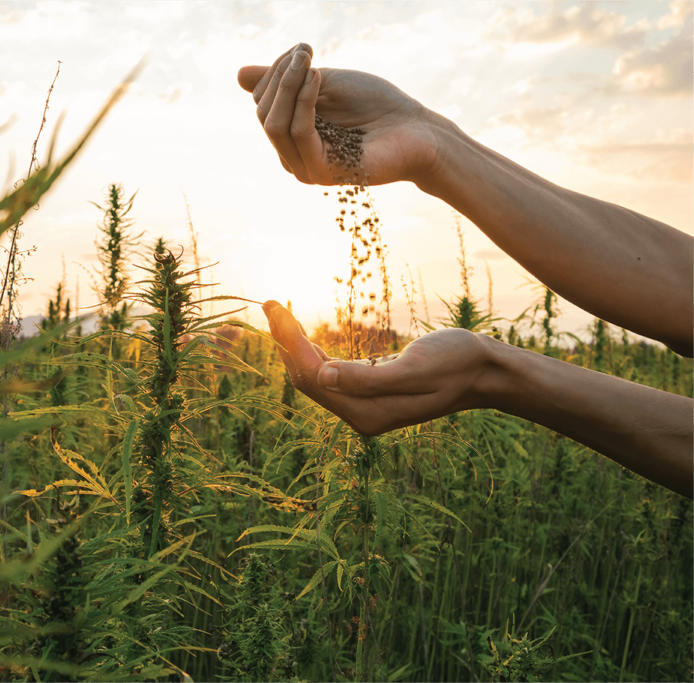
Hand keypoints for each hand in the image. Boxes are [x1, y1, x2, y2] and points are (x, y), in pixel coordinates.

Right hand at [238, 44, 439, 186]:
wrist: (417, 129)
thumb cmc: (376, 106)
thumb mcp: (324, 83)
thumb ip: (286, 81)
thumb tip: (239, 75)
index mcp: (291, 135)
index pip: (262, 102)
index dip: (276, 71)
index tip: (303, 49)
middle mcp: (292, 155)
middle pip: (263, 113)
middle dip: (280, 76)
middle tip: (306, 50)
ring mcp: (304, 167)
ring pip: (274, 124)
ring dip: (289, 85)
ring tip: (310, 62)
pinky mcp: (321, 172)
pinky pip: (299, 133)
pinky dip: (304, 102)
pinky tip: (318, 79)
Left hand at [263, 300, 495, 434]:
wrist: (486, 372)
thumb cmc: (457, 362)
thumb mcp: (416, 367)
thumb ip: (369, 377)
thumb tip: (323, 375)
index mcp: (368, 412)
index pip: (313, 377)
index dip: (289, 342)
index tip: (274, 308)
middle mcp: (361, 416)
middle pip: (307, 379)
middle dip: (286, 342)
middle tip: (269, 304)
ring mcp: (364, 408)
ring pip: (315, 377)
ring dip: (295, 346)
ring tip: (278, 312)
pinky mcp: (369, 396)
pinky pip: (330, 376)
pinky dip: (313, 353)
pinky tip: (303, 335)